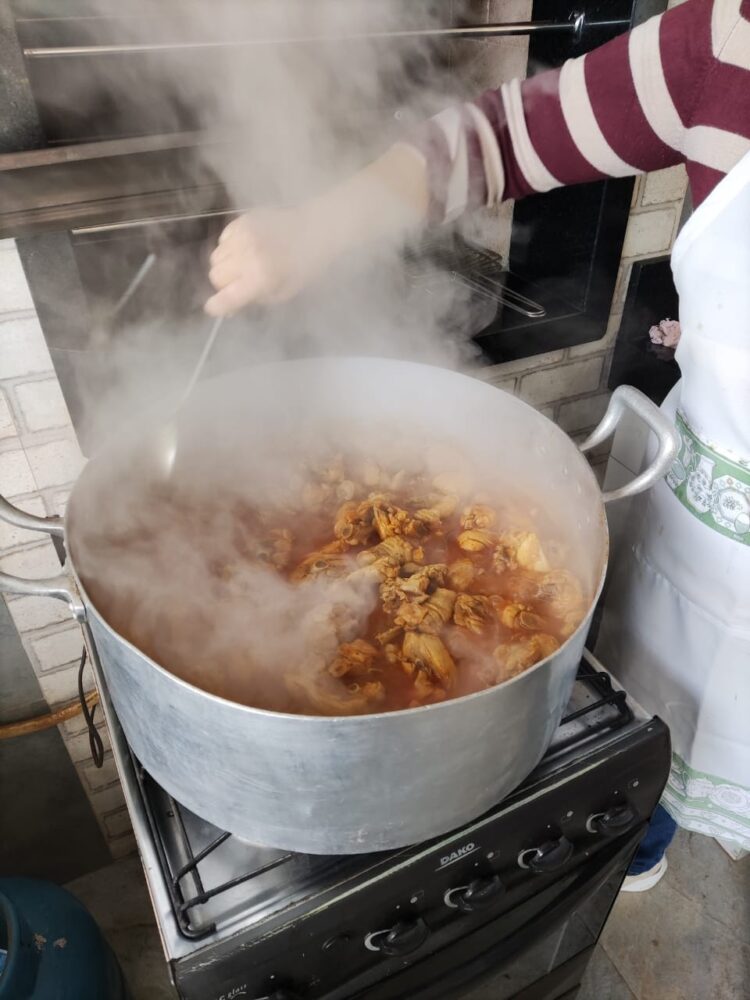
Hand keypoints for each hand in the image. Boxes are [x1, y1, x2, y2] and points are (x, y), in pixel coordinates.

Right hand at [205, 205, 334, 315]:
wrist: (316, 229)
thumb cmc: (305, 265)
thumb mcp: (285, 292)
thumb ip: (256, 300)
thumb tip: (231, 307)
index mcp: (260, 277)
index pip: (226, 297)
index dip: (217, 306)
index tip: (215, 308)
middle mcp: (247, 256)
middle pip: (216, 276)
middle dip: (224, 284)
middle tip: (239, 284)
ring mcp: (242, 235)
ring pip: (216, 258)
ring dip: (225, 266)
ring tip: (244, 265)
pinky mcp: (241, 220)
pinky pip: (222, 240)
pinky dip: (228, 248)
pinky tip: (245, 249)